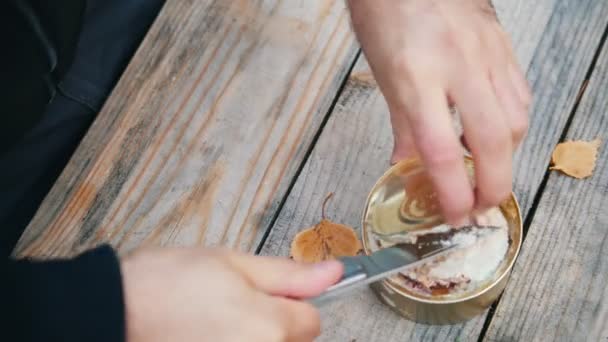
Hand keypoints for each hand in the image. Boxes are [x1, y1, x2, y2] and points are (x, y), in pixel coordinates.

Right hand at [121, 248, 341, 341]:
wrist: (112, 311)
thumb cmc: (164, 284)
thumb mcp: (232, 262)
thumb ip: (289, 274)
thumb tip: (332, 273)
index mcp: (270, 327)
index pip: (312, 321)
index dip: (292, 302)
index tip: (268, 294)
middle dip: (274, 324)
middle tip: (234, 305)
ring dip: (252, 338)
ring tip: (215, 322)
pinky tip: (205, 334)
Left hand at [348, 0, 531, 223]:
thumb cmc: (386, 17)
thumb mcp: (383, 76)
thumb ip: (402, 125)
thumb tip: (407, 166)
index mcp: (416, 77)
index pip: (441, 150)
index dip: (452, 192)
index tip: (455, 215)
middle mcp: (458, 67)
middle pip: (492, 141)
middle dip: (492, 186)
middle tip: (481, 208)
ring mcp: (486, 56)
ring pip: (515, 120)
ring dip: (505, 157)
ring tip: (484, 173)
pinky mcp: (503, 49)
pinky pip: (520, 96)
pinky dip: (513, 126)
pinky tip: (496, 135)